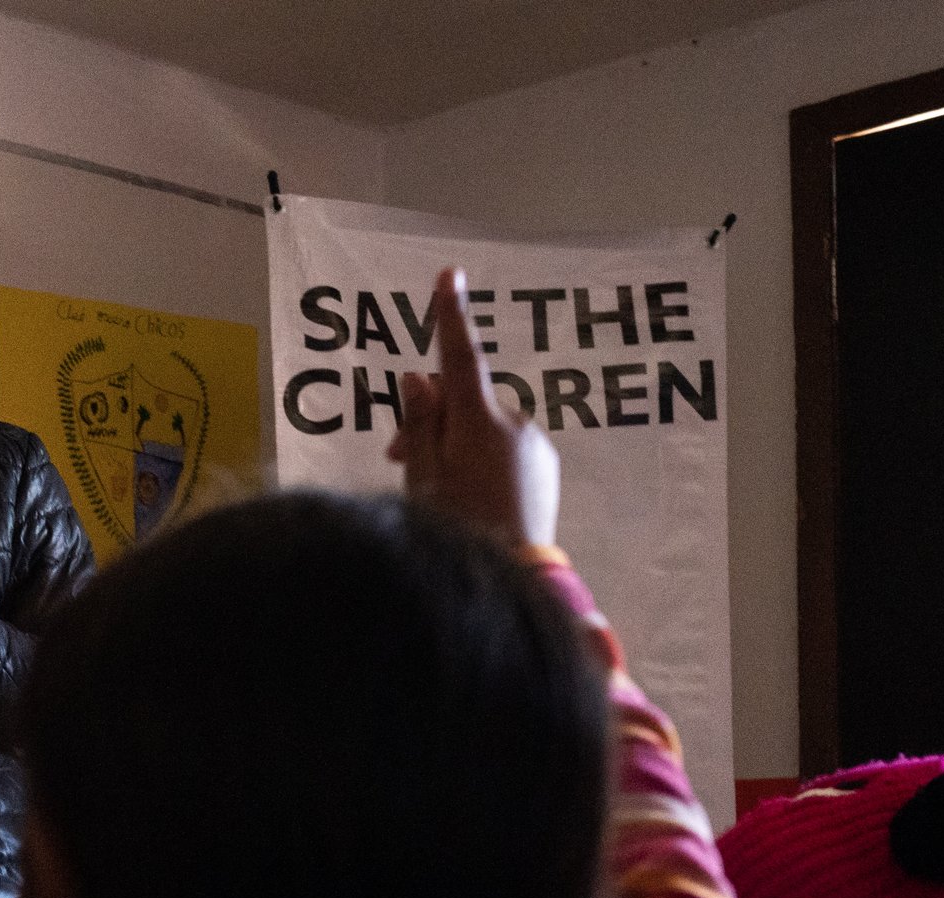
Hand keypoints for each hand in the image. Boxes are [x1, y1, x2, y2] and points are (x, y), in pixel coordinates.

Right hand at [389, 266, 559, 549]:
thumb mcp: (423, 479)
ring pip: (485, 426)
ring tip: (436, 487)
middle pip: (465, 400)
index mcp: (479, 423)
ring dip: (457, 442)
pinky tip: (470, 495)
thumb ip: (420, 425)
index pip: (459, 358)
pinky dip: (483, 458)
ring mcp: (534, 446)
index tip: (450, 275)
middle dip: (433, 418)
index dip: (452, 316)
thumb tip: (418, 379)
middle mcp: (514, 425)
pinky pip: (506, 447)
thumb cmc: (457, 529)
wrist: (514, 576)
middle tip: (398, 457)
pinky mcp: (544, 467)